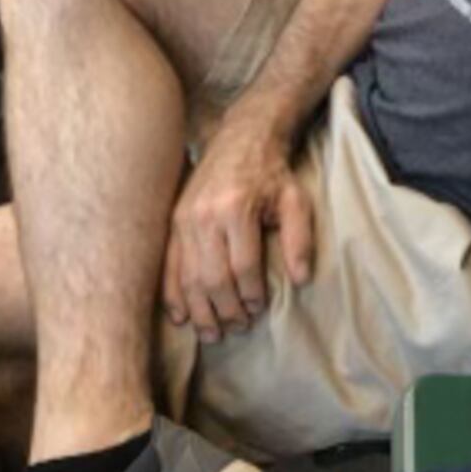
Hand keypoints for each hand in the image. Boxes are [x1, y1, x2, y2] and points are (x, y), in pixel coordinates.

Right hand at [162, 114, 314, 342]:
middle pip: (212, 277)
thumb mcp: (295, 199)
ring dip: (200, 311)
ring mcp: (184, 219)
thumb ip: (300, 238)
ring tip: (213, 334)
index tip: (259, 309)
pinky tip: (182, 317)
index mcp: (236, 209)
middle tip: (238, 328)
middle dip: (225, 310)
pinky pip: (169, 268)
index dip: (251, 295)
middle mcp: (205, 216)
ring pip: (188, 278)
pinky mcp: (173, 222)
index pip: (243, 266)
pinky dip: (173, 296)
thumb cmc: (272, 173)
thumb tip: (301, 280)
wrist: (242, 138)